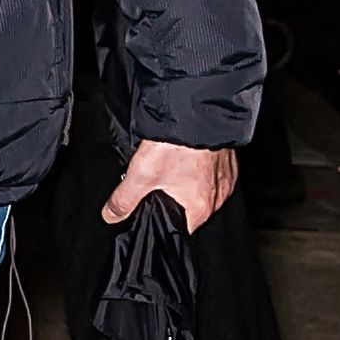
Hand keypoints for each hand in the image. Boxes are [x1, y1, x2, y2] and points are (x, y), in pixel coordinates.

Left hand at [102, 138, 238, 233]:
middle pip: (191, 207)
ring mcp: (226, 175)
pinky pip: (212, 169)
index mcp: (201, 207)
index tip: (151, 210)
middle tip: (156, 182)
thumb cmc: (176, 144)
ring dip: (187, 180)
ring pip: (202, 186)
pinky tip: (184, 154)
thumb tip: (112, 216)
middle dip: (173, 198)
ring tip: (169, 165)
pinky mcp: (228, 157)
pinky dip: (199, 165)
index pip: (182, 229)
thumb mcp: (142, 174)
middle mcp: (219, 195)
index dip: (164, 221)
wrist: (197, 109)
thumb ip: (124, 199)